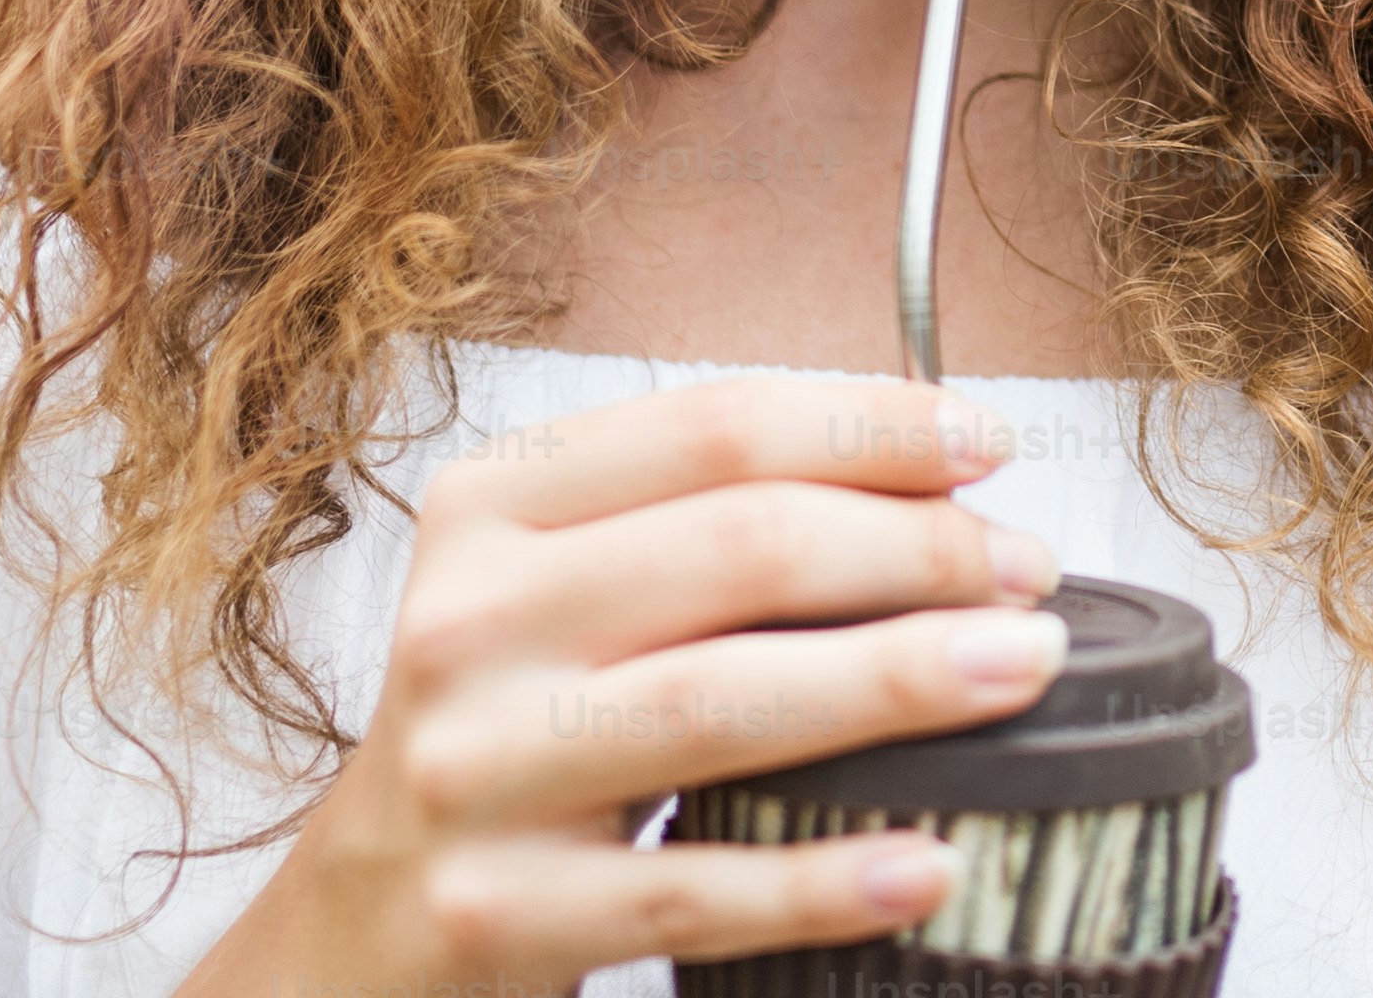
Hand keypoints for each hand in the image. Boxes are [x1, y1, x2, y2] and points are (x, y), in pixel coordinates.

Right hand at [238, 372, 1065, 991]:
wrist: (343, 944)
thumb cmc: (498, 744)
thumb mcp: (550, 600)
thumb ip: (697, 531)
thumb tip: (937, 491)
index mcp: (491, 510)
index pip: (713, 428)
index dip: (871, 427)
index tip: (989, 447)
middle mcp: (467, 624)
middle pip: (737, 548)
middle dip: (916, 550)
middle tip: (1029, 573)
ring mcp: (471, 773)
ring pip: (721, 702)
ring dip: (901, 678)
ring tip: (1025, 666)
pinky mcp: (494, 914)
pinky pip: (690, 890)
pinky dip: (824, 878)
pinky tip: (929, 859)